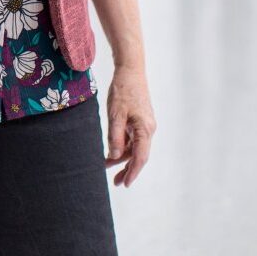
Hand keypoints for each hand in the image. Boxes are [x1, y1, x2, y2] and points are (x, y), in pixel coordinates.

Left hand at [103, 66, 155, 186]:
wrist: (130, 71)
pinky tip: (112, 150)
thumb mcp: (116, 114)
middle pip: (139, 154)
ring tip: (108, 166)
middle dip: (127, 169)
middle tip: (116, 183)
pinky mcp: (140, 120)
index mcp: (145, 129)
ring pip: (135, 147)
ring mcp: (145, 124)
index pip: (140, 157)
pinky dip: (123, 145)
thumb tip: (114, 156)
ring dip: (123, 157)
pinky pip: (133, 138)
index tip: (125, 184)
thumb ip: (115, 136)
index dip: (132, 172)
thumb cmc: (123, 91)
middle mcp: (148, 129)